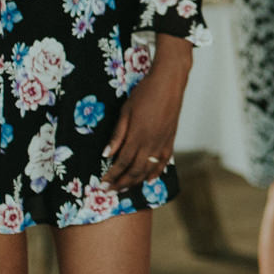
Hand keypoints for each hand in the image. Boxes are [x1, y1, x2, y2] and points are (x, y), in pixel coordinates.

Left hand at [102, 37, 190, 190]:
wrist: (169, 82)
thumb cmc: (144, 92)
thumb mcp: (126, 111)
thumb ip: (117, 135)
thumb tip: (106, 154)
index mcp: (137, 135)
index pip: (121, 162)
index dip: (111, 175)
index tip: (102, 184)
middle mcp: (151, 143)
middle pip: (135, 171)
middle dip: (121, 183)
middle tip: (110, 191)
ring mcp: (162, 142)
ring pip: (149, 169)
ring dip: (136, 182)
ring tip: (125, 188)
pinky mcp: (170, 140)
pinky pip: (163, 162)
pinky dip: (156, 173)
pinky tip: (149, 179)